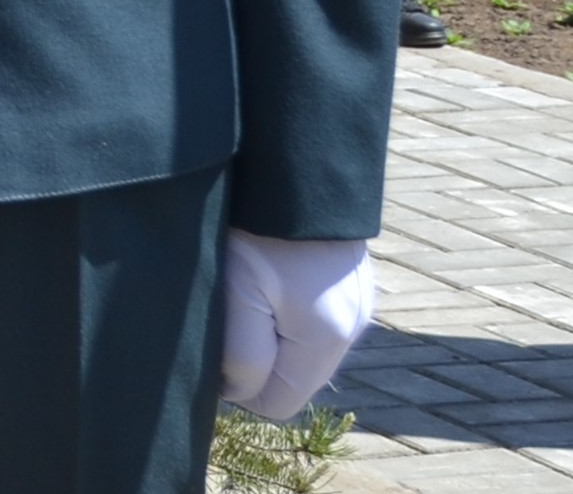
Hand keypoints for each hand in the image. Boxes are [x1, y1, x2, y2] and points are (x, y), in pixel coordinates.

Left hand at [219, 231, 377, 418]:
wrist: (295, 169)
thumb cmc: (258, 230)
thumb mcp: (236, 295)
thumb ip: (242, 356)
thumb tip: (240, 390)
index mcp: (325, 341)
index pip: (278, 404)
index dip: (239, 386)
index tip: (216, 345)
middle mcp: (350, 330)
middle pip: (291, 378)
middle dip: (255, 358)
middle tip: (228, 310)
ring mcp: (355, 305)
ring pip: (300, 348)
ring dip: (269, 331)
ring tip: (247, 287)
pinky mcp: (349, 283)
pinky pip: (311, 317)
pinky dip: (285, 309)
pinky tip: (267, 275)